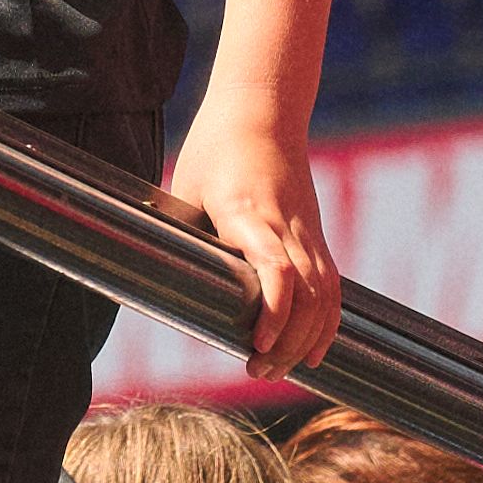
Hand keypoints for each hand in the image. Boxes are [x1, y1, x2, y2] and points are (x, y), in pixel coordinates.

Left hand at [165, 119, 342, 381]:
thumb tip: (151, 284)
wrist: (264, 110)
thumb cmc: (214, 149)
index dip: (274, 311)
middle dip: (287, 343)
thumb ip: (183, 237)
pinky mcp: (315, 234)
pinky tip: (315, 352)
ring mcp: (306, 231)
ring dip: (306, 340)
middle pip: (306, 295)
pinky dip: (327, 322)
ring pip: (324, 296)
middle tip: (257, 372)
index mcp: (247, 212)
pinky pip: (331, 285)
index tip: (258, 345)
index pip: (276, 268)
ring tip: (279, 371)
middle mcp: (284, 225)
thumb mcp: (186, 190)